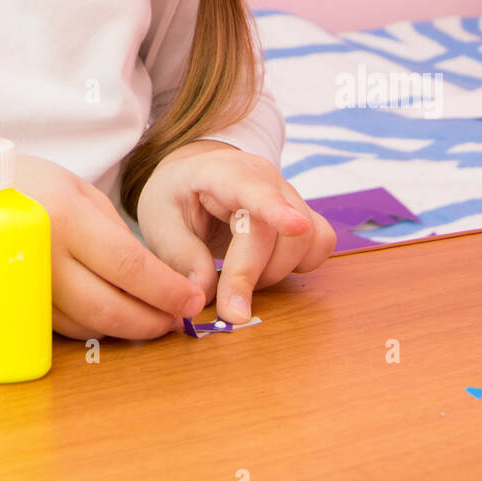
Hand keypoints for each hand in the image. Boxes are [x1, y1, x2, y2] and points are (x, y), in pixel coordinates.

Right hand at [12, 154, 206, 340]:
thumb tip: (155, 278)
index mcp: (67, 218)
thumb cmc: (28, 184)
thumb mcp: (79, 191)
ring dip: (126, 329)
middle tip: (178, 320)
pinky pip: (65, 328)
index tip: (192, 300)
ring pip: (88, 325)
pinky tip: (113, 315)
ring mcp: (25, 289)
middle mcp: (45, 258)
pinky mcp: (14, 308)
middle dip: (152, 320)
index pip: (130, 267)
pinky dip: (94, 326)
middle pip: (110, 307)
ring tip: (153, 318)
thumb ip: (116, 234)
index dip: (167, 290)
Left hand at [135, 140, 336, 322]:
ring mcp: (288, 193)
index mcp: (222, 172)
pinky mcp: (305, 213)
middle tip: (228, 308)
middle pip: (278, 232)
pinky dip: (301, 265)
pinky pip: (321, 243)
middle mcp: (264, 177)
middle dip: (254, 276)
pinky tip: (269, 266)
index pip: (252, 188)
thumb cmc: (176, 197)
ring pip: (305, 241)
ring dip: (274, 273)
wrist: (195, 177)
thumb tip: (205, 293)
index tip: (294, 227)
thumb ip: (180, 256)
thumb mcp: (159, 220)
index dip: (275, 209)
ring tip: (241, 276)